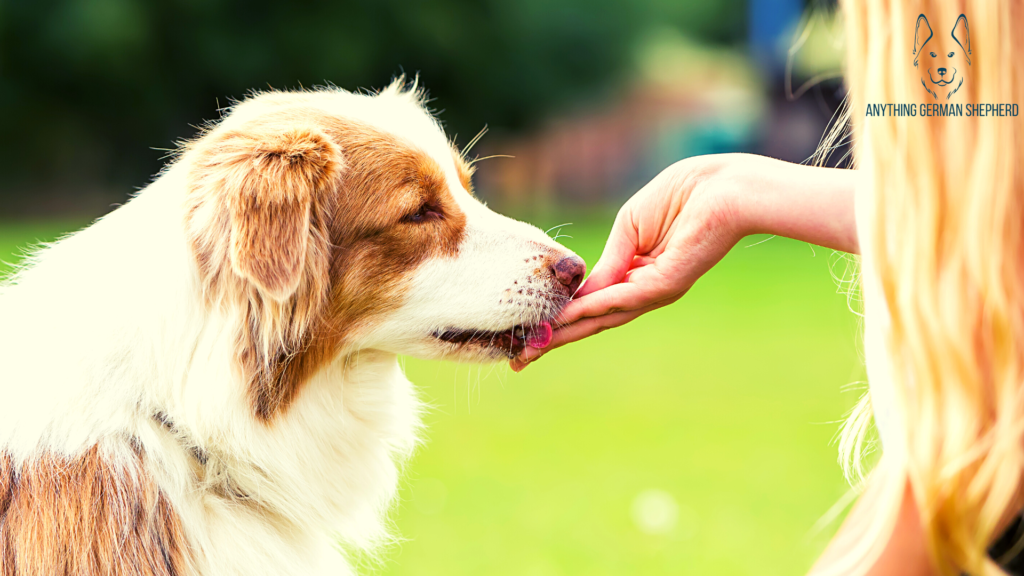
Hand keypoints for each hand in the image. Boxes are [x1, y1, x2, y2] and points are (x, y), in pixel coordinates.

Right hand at [511, 154, 747, 370]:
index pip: (593, 304)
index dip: (561, 318)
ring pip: (604, 317)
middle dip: (556, 339)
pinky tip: (566, 316)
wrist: (723, 187)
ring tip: (534, 348)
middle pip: (594, 321)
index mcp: (637, 276)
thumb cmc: (682, 196)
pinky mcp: (666, 284)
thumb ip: (607, 261)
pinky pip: (622, 299)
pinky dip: (592, 307)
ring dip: (566, 332)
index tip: (530, 335)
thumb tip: (581, 293)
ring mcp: (656, 291)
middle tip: (520, 360)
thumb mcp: (629, 228)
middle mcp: (645, 291)